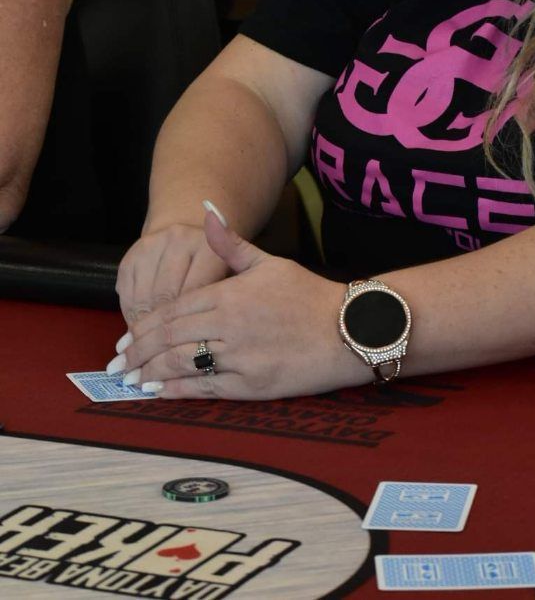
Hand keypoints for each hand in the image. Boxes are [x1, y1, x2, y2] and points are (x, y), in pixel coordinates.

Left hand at [112, 212, 362, 399]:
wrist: (347, 329)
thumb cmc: (308, 294)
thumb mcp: (269, 262)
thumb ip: (231, 244)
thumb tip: (206, 212)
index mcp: (229, 294)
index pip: (174, 310)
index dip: (145, 325)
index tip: (127, 337)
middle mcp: (228, 325)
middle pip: (170, 339)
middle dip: (139, 352)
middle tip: (118, 362)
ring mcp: (239, 357)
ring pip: (182, 364)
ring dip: (151, 372)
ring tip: (132, 379)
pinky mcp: (251, 385)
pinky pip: (205, 388)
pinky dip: (177, 391)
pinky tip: (160, 392)